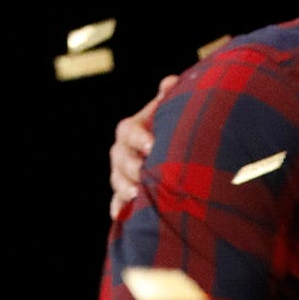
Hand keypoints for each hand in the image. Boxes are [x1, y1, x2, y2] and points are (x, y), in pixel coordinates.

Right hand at [110, 77, 178, 217]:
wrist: (181, 155)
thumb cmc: (178, 130)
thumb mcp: (176, 113)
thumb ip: (172, 98)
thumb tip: (168, 83)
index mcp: (134, 130)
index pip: (128, 131)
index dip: (138, 137)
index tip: (153, 146)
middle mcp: (124, 152)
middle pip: (119, 158)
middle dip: (130, 167)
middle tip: (144, 173)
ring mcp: (123, 175)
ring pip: (117, 182)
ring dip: (124, 189)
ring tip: (137, 195)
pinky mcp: (126, 197)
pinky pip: (118, 205)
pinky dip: (120, 210)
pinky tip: (121, 216)